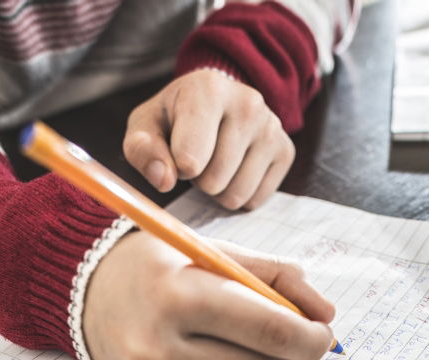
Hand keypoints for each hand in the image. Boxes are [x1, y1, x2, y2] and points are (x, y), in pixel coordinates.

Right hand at [82, 231, 334, 359]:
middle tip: (308, 342)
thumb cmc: (161, 266)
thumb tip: (326, 314)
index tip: (323, 332)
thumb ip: (276, 275)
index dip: (308, 336)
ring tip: (276, 349)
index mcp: (180, 292)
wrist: (89, 293)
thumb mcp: (214, 251)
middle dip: (298, 357)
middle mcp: (163, 341)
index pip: (266, 326)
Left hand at [123, 69, 295, 209]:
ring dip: (219, 190)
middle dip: (199, 180)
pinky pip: (255, 200)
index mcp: (208, 89)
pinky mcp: (286, 151)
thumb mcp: (145, 127)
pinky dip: (240, 194)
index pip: (190, 160)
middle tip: (199, 157)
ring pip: (236, 195)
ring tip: (216, 162)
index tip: (176, 150)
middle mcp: (248, 103)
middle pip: (213, 182)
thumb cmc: (174, 119)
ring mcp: (272, 127)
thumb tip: (164, 180)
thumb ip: (142, 151)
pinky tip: (236, 169)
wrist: (215, 103)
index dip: (176, 168)